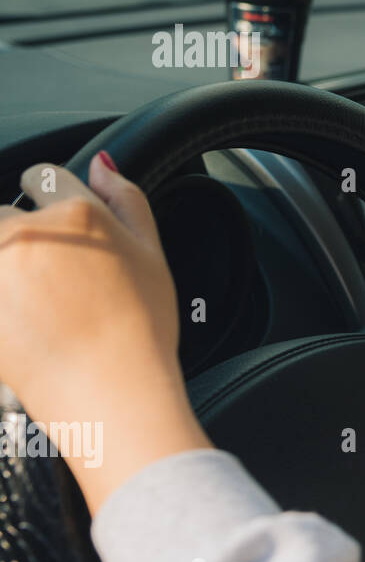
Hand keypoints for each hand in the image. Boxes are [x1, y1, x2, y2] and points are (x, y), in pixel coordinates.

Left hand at [0, 153, 211, 512]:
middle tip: (53, 286)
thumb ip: (128, 200)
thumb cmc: (139, 331)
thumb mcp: (153, 256)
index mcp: (75, 215)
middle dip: (22, 240)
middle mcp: (24, 234)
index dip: (53, 202)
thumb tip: (103, 165)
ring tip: (34, 310)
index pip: (42, 178)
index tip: (61, 233)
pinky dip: (6, 303)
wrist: (110, 395)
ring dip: (10, 270)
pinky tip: (23, 324)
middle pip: (5, 216)